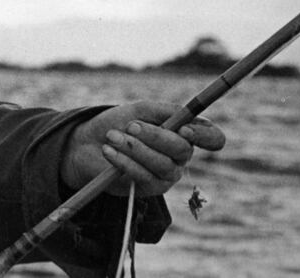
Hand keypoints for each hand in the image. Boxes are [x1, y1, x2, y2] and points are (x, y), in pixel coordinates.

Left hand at [59, 101, 225, 196]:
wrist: (87, 143)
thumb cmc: (116, 123)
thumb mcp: (139, 110)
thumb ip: (165, 110)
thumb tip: (187, 113)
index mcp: (185, 134)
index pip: (213, 138)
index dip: (205, 136)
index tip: (184, 129)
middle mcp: (181, 156)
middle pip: (183, 150)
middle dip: (155, 136)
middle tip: (130, 125)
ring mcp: (167, 175)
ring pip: (162, 164)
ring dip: (135, 148)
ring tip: (111, 136)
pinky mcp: (149, 189)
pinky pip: (143, 176)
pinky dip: (125, 161)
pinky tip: (108, 150)